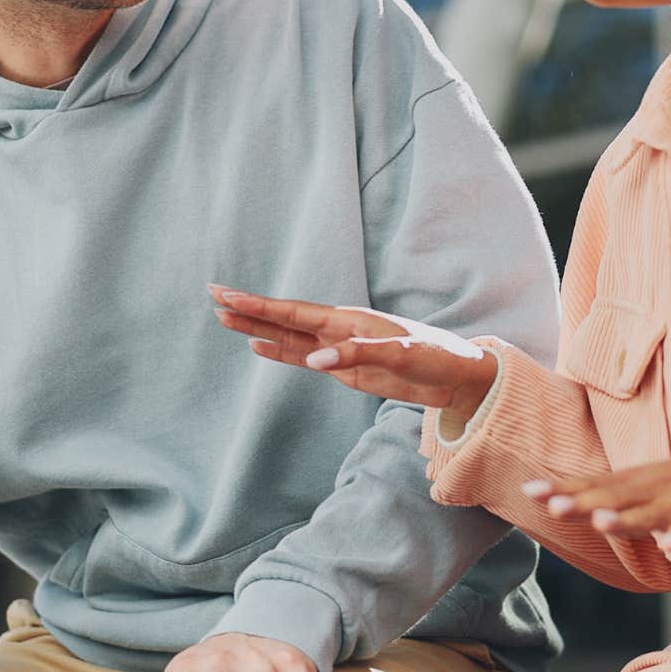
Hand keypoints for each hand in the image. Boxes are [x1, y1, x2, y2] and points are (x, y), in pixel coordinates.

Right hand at [209, 286, 497, 420]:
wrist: (457, 376)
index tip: (228, 295)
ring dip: (257, 328)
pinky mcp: (344, 369)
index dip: (260, 304)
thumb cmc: (435, 356)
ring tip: (224, 319)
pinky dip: (279, 351)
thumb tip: (315, 362)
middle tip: (213, 297)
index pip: (294, 311)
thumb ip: (357, 355)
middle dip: (249, 308)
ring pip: (288, 336)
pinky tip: (257, 345)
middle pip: (284, 318)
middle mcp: (338, 329)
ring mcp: (338, 348)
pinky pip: (302, 357)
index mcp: (348, 319)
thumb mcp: (400, 354)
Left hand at [523, 448, 670, 552]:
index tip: (530, 490)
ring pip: (648, 515)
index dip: (564, 487)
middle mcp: (653, 491)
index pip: (594, 484)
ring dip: (625, 519)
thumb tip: (591, 513)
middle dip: (582, 502)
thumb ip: (623, 500)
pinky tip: (670, 547)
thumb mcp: (657, 482)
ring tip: (601, 522)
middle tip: (552, 505)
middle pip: (612, 498)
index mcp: (639, 480)